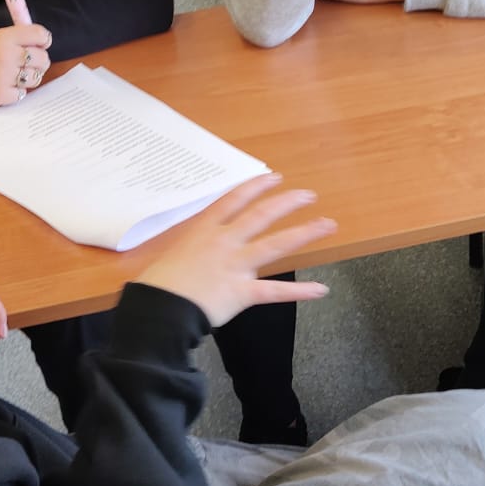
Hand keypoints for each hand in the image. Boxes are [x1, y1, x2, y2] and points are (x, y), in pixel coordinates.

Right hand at [0, 24, 52, 108]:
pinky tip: (3, 87)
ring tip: (14, 76)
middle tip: (27, 64)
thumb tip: (42, 40)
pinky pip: (23, 94)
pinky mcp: (2, 95)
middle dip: (39, 62)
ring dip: (29, 78)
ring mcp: (5, 76)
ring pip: (36, 77)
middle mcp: (7, 55)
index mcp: (5, 37)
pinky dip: (15, 92)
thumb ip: (15, 38)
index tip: (40, 45)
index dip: (43, 41)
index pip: (40, 34)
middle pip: (43, 58)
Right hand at [136, 175, 334, 328]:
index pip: (234, 200)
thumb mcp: (171, 255)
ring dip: (304, 233)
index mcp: (204, 230)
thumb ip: (189, 250)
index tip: (273, 177)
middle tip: (309, 195)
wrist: (160, 308)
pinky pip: (275, 291)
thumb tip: (194, 252)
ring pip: (276, 245)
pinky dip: (299, 291)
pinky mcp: (242, 292)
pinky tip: (320, 289)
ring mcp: (235, 265)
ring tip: (327, 225)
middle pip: (261, 215)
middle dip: (287, 202)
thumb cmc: (157, 284)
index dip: (256, 187)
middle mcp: (223, 242)